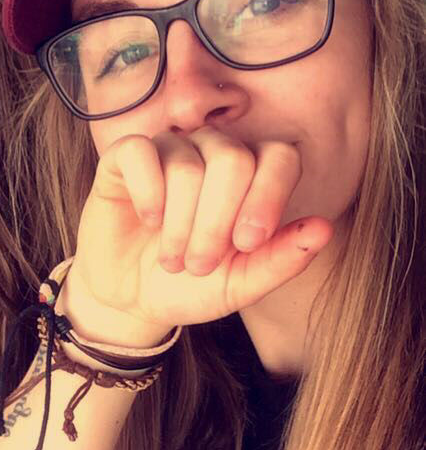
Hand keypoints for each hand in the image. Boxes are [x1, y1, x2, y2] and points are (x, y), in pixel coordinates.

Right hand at [65, 128, 332, 344]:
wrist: (131, 300)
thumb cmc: (191, 286)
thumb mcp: (240, 285)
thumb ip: (282, 260)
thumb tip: (323, 229)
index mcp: (255, 175)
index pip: (280, 157)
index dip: (268, 195)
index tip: (247, 243)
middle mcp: (216, 152)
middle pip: (233, 160)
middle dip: (216, 222)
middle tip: (201, 265)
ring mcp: (172, 149)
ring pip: (187, 165)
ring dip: (180, 225)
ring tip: (173, 259)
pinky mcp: (126, 156)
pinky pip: (141, 153)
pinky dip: (147, 193)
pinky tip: (149, 221)